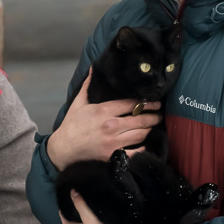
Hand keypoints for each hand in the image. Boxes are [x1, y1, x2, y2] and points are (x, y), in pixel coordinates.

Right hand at [46, 69, 161, 170]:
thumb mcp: (78, 103)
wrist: (64, 148)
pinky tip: (146, 144)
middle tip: (160, 114)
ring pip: (141, 134)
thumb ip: (88, 85)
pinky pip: (135, 152)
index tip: (155, 102)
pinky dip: (143, 148)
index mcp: (104, 110)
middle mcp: (111, 125)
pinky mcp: (113, 155)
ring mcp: (113, 142)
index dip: (146, 103)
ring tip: (154, 126)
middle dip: (154, 116)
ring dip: (150, 130)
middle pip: (141, 119)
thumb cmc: (71, 125)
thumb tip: (93, 68)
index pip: (131, 104)